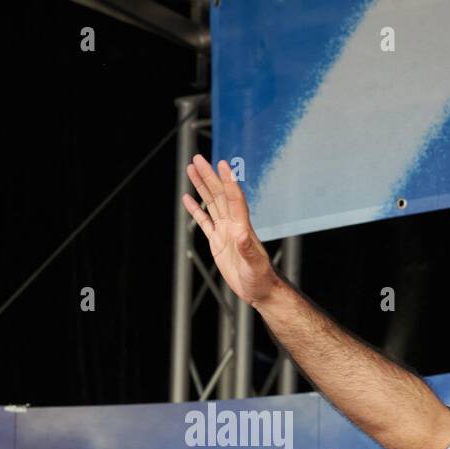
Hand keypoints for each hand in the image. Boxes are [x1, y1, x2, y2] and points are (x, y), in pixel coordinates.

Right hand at [182, 154, 281, 306]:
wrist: (259, 289)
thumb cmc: (260, 278)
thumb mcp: (255, 265)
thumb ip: (248, 250)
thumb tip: (242, 234)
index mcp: (242, 227)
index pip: (234, 199)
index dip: (228, 182)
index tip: (222, 164)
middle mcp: (233, 225)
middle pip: (219, 195)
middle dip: (209, 176)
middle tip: (197, 159)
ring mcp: (224, 232)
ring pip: (211, 203)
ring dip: (202, 186)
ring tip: (191, 169)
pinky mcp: (217, 242)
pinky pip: (204, 222)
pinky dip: (196, 209)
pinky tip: (188, 198)